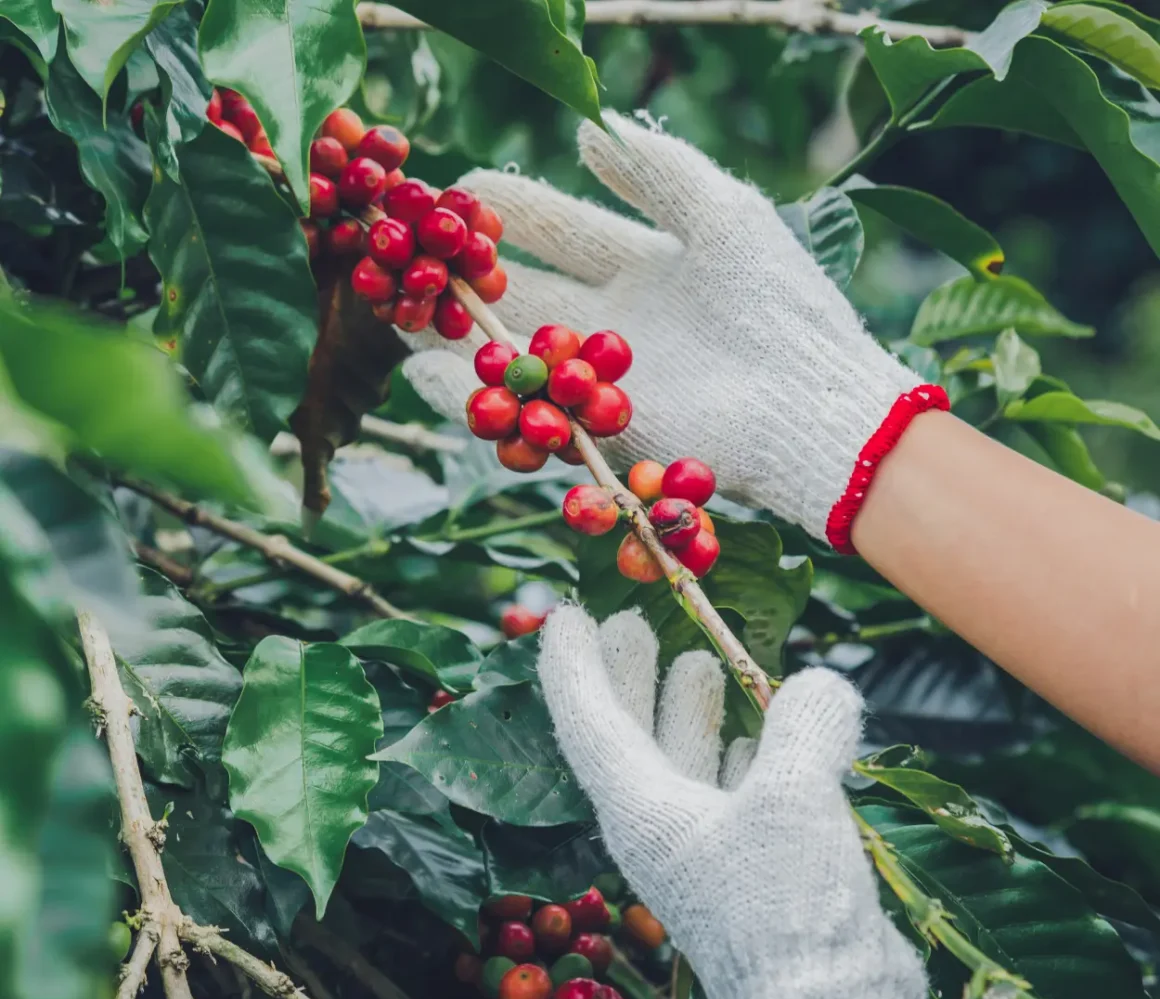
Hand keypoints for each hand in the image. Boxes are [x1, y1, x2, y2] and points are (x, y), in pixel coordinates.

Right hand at [400, 112, 942, 549]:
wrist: (807, 405)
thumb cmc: (776, 303)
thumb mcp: (723, 214)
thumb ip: (659, 171)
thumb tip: (591, 128)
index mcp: (645, 264)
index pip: (562, 229)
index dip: (512, 209)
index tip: (458, 188)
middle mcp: (617, 320)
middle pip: (527, 289)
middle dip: (468, 272)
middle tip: (410, 251)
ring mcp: (606, 378)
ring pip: (517, 350)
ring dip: (459, 331)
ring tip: (401, 308)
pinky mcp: (602, 429)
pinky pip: (530, 410)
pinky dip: (478, 394)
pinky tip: (426, 373)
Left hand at [537, 605, 949, 998]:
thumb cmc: (785, 909)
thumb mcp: (792, 800)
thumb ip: (802, 726)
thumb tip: (818, 684)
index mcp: (639, 808)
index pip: (587, 721)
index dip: (573, 665)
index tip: (566, 614)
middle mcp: (658, 827)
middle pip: (630, 734)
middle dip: (629, 676)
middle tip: (631, 621)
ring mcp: (702, 850)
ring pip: (681, 761)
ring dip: (688, 710)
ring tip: (697, 658)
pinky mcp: (748, 869)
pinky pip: (730, 791)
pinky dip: (740, 753)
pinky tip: (758, 730)